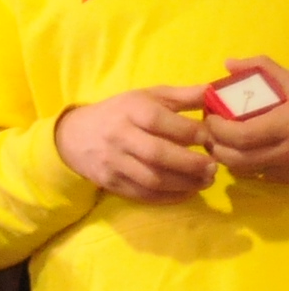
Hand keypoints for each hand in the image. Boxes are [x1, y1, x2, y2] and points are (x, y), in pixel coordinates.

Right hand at [56, 86, 215, 201]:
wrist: (73, 136)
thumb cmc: (119, 113)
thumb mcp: (147, 96)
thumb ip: (182, 96)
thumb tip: (216, 93)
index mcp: (131, 110)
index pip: (160, 121)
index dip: (188, 131)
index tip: (209, 138)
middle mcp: (119, 137)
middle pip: (156, 154)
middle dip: (189, 163)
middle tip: (214, 167)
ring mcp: (113, 162)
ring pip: (151, 178)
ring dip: (183, 183)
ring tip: (205, 182)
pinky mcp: (110, 182)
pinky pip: (141, 194)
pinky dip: (167, 197)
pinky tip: (186, 192)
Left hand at [198, 55, 288, 181]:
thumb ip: (263, 68)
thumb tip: (229, 63)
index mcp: (287, 124)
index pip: (240, 136)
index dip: (218, 129)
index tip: (211, 118)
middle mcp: (286, 151)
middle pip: (237, 159)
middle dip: (217, 146)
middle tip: (211, 133)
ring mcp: (288, 167)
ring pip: (246, 171)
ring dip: (229, 158)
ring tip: (224, 142)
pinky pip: (261, 176)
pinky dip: (249, 166)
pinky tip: (249, 151)